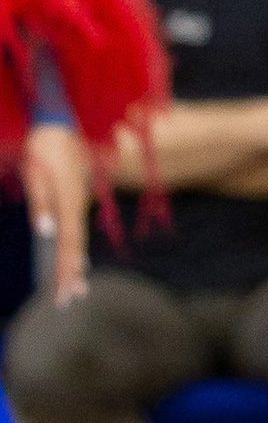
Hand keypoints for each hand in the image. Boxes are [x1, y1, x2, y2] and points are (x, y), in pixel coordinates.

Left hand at [20, 121, 92, 302]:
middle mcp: (77, 204)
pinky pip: (75, 229)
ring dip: (75, 265)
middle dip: (72, 275)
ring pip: (78, 239)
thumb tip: (44, 232)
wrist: (60, 122)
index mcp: (68, 200)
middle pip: (76, 246)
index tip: (65, 290)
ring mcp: (78, 201)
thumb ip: (40, 202)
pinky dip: (74, 249)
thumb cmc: (43, 146)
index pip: (69, 242)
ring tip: (75, 290)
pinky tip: (75, 261)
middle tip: (68, 300)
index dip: (67, 268)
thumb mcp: (34, 172)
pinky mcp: (74, 199)